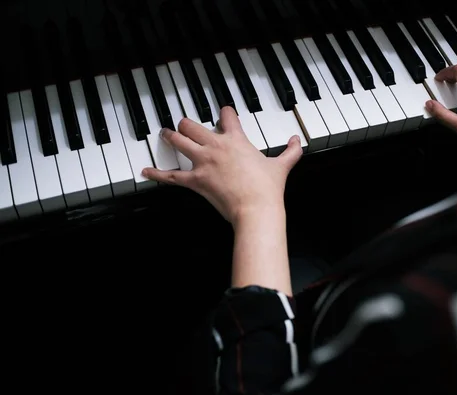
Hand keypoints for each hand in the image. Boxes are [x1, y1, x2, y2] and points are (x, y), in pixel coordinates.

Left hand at [142, 107, 302, 225]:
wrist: (256, 208)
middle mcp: (216, 146)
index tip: (223, 112)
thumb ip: (291, 151)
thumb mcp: (282, 166)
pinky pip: (170, 175)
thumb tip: (298, 141)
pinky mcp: (195, 180)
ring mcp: (202, 162)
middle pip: (192, 125)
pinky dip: (157, 173)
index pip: (227, 116)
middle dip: (186, 123)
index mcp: (236, 140)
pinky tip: (147, 170)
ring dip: (170, 136)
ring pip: (178, 140)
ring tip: (165, 134)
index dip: (225, 112)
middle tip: (184, 125)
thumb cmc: (267, 188)